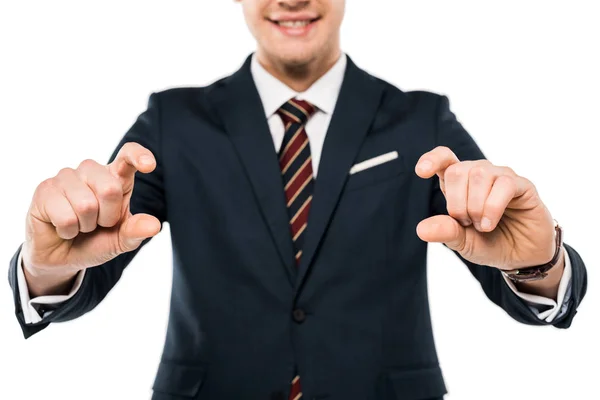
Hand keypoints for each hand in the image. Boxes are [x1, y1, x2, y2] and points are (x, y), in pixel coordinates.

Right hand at [22, 142, 161, 281]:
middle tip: (97, 224)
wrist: (62, 257)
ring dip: (85, 225)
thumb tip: (155, 226)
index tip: (149, 165)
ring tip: (78, 225)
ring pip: (86, 205)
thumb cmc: (95, 241)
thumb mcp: (121, 240)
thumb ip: (136, 231)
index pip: (128, 156)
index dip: (139, 156)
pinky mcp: (45, 189)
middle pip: (110, 189)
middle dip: (107, 217)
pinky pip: (65, 217)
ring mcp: (66, 177)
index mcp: (115, 177)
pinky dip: (68, 231)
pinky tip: (62, 228)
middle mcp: (92, 171)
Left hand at [414, 146, 555, 269]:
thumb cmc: (490, 243)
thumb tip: (421, 229)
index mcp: (459, 184)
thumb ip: (445, 232)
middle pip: (457, 171)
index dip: (432, 160)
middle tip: (467, 223)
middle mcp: (479, 174)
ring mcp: (501, 177)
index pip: (444, 159)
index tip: (421, 172)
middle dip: (457, 203)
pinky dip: (492, 207)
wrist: (522, 257)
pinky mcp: (523, 185)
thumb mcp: (462, 242)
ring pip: (479, 174)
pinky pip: (503, 184)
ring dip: (476, 206)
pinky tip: (490, 223)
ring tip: (483, 226)